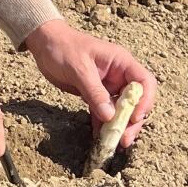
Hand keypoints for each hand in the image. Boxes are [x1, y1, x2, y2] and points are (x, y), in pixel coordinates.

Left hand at [24, 18, 157, 147]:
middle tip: (124, 139)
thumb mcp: (78, 68)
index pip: (144, 82)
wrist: (43, 42)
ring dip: (118, 127)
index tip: (134, 117)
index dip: (144, 101)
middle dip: (132, 121)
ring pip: (120, 111)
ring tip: (113, 144)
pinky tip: (99, 138)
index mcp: (121, 62)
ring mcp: (107, 86)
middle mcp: (118, 75)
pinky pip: (104, 113)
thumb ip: (95, 92)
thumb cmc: (62, 47)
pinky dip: (103, 125)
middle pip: (135, 101)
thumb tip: (110, 117)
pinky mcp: (95, 95)